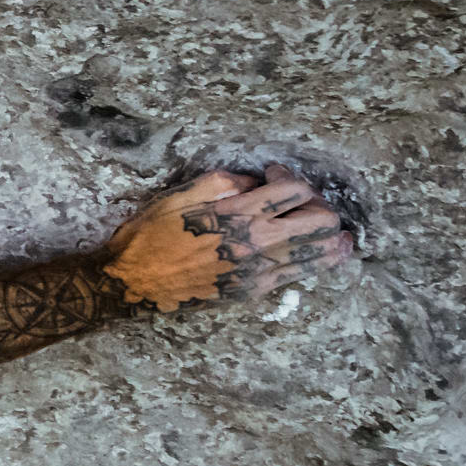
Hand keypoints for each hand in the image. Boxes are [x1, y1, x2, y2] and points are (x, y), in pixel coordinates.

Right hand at [106, 165, 353, 310]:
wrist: (132, 283)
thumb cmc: (150, 234)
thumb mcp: (181, 194)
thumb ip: (225, 182)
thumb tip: (256, 183)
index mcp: (238, 214)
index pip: (293, 190)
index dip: (288, 175)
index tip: (273, 174)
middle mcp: (256, 243)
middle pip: (322, 221)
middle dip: (319, 204)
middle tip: (302, 202)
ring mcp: (259, 270)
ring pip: (322, 253)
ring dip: (333, 238)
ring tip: (333, 231)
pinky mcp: (255, 290)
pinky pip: (300, 274)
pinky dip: (316, 261)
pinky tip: (319, 253)